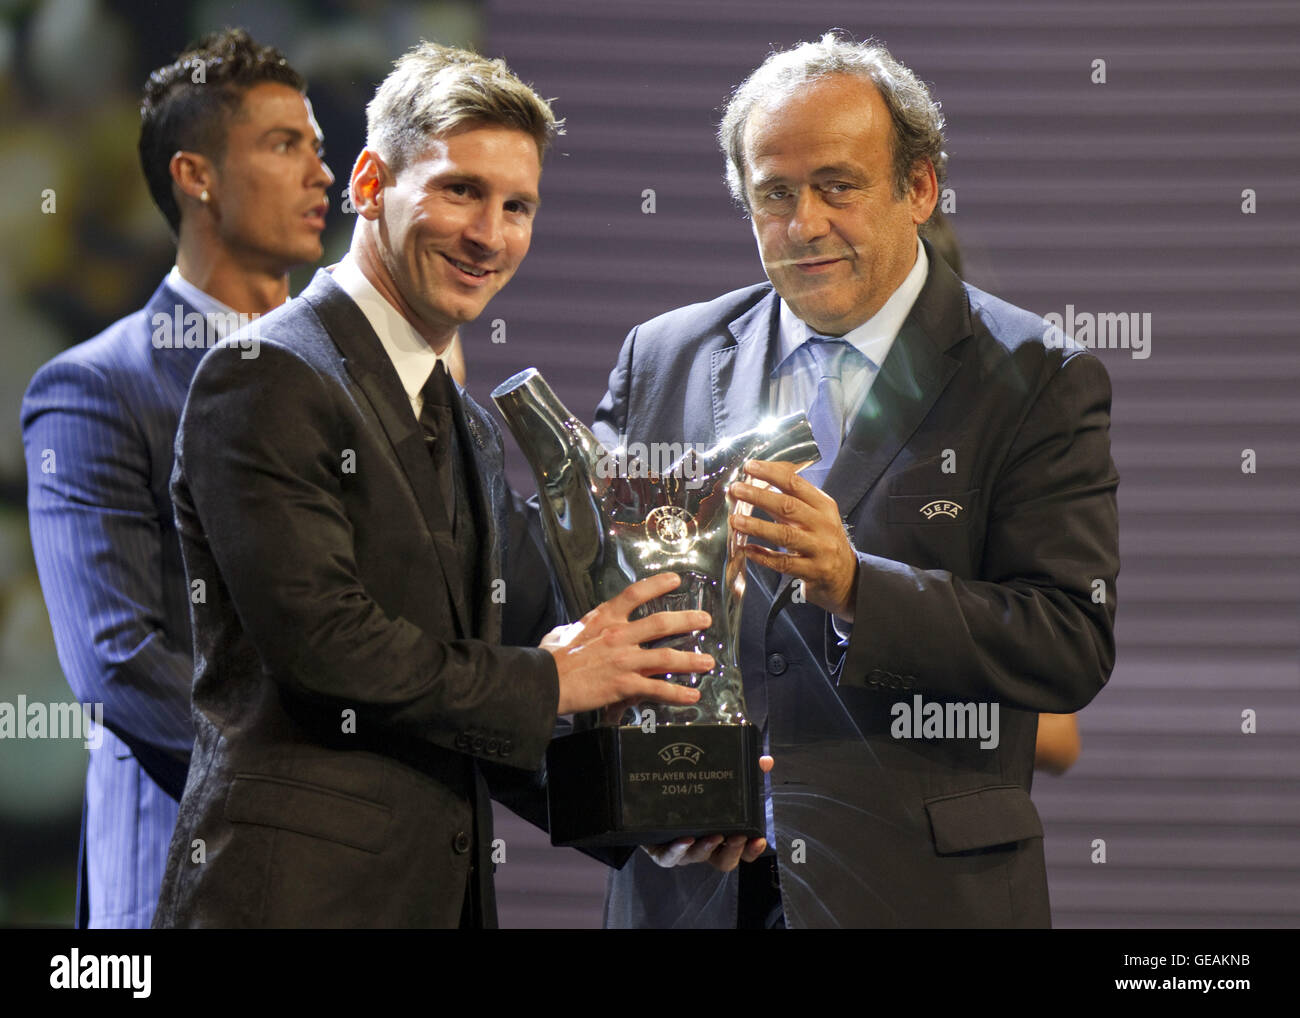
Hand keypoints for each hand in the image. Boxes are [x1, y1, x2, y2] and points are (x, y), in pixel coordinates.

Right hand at [544, 572, 713, 715]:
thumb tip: (571, 630)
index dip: (657, 584)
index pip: (635, 594)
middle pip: (661, 623)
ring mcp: (624, 660)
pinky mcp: (624, 685)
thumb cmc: (550, 658)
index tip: (675, 580)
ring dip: (691, 660)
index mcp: (604, 619)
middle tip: (705, 619)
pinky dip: (678, 693)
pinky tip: (693, 695)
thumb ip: (575, 628)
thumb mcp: (561, 633)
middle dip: (687, 620)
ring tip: (709, 661)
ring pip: (666, 658)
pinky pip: (657, 690)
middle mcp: (618, 635)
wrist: (544, 681)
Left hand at [643, 756, 774, 871]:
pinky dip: (677, 850)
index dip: (752, 850)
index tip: (760, 839)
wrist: (650, 797)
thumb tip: (765, 761)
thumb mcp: (718, 780)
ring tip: (713, 835)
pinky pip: (668, 857)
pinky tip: (685, 839)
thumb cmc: (691, 794)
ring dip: (707, 848)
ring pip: (697, 857)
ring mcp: (682, 850)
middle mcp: (703, 846)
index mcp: (721, 836)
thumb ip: (745, 770)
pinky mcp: (659, 849)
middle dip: (733, 850)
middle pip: (724, 861)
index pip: (742, 851)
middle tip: (738, 835)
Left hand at [729, 459, 858, 619]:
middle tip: (736, 490)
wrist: (846, 574)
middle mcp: (823, 525)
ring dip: (757, 526)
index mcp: (823, 505)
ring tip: (735, 520)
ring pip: (785, 535)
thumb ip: (791, 500)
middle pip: (788, 506)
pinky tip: (747, 549)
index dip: (771, 474)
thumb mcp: (816, 515)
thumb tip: (756, 482)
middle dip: (759, 496)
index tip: (750, 466)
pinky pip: (783, 563)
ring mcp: (819, 549)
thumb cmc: (823, 539)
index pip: (795, 484)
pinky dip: (763, 556)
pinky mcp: (812, 571)